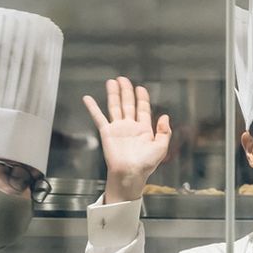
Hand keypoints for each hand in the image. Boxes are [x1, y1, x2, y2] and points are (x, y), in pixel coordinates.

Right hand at [82, 77, 170, 202]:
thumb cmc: (145, 164)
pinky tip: (88, 98)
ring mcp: (118, 128)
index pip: (142, 109)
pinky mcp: (107, 132)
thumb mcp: (161, 147)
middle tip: (123, 79)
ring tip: (111, 82)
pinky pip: (99, 117)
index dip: (142, 98)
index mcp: (143, 129)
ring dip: (113, 94)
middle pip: (128, 103)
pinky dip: (93, 108)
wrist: (130, 174)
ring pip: (115, 106)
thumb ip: (164, 131)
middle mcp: (130, 126)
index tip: (140, 88)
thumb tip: (165, 116)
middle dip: (126, 91)